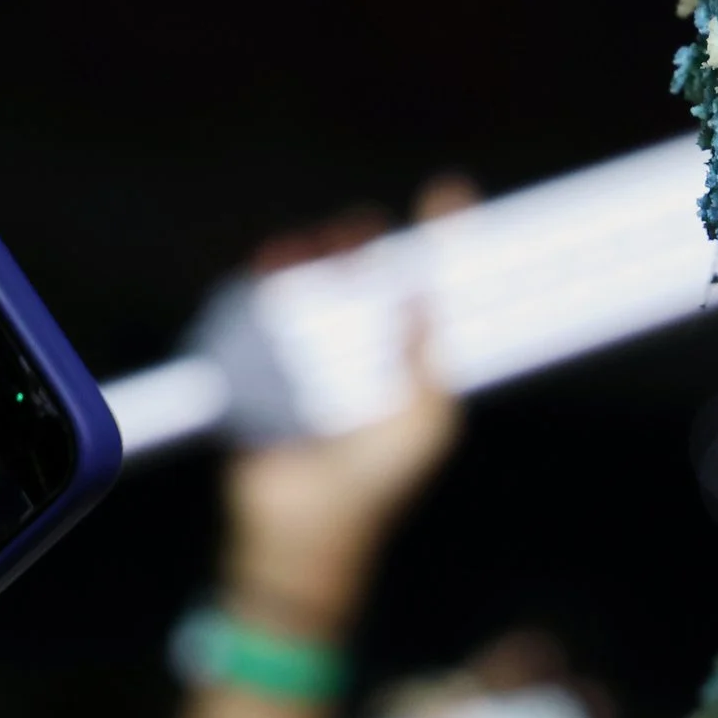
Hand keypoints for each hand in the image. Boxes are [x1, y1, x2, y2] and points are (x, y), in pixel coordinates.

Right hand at [223, 175, 474, 635]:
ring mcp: (320, 343)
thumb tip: (431, 293)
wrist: (305, 523)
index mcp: (418, 354)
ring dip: (321, 249)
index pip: (435, 283)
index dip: (446, 237)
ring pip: (321, 275)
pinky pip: (268, 299)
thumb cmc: (377, 480)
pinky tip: (276, 263)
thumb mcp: (424, 419)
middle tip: (367, 234)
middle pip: (373, 267)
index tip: (449, 194)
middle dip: (372, 239)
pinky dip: (272, 272)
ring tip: (319, 248)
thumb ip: (430, 355)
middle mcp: (372, 340)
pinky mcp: (269, 353)